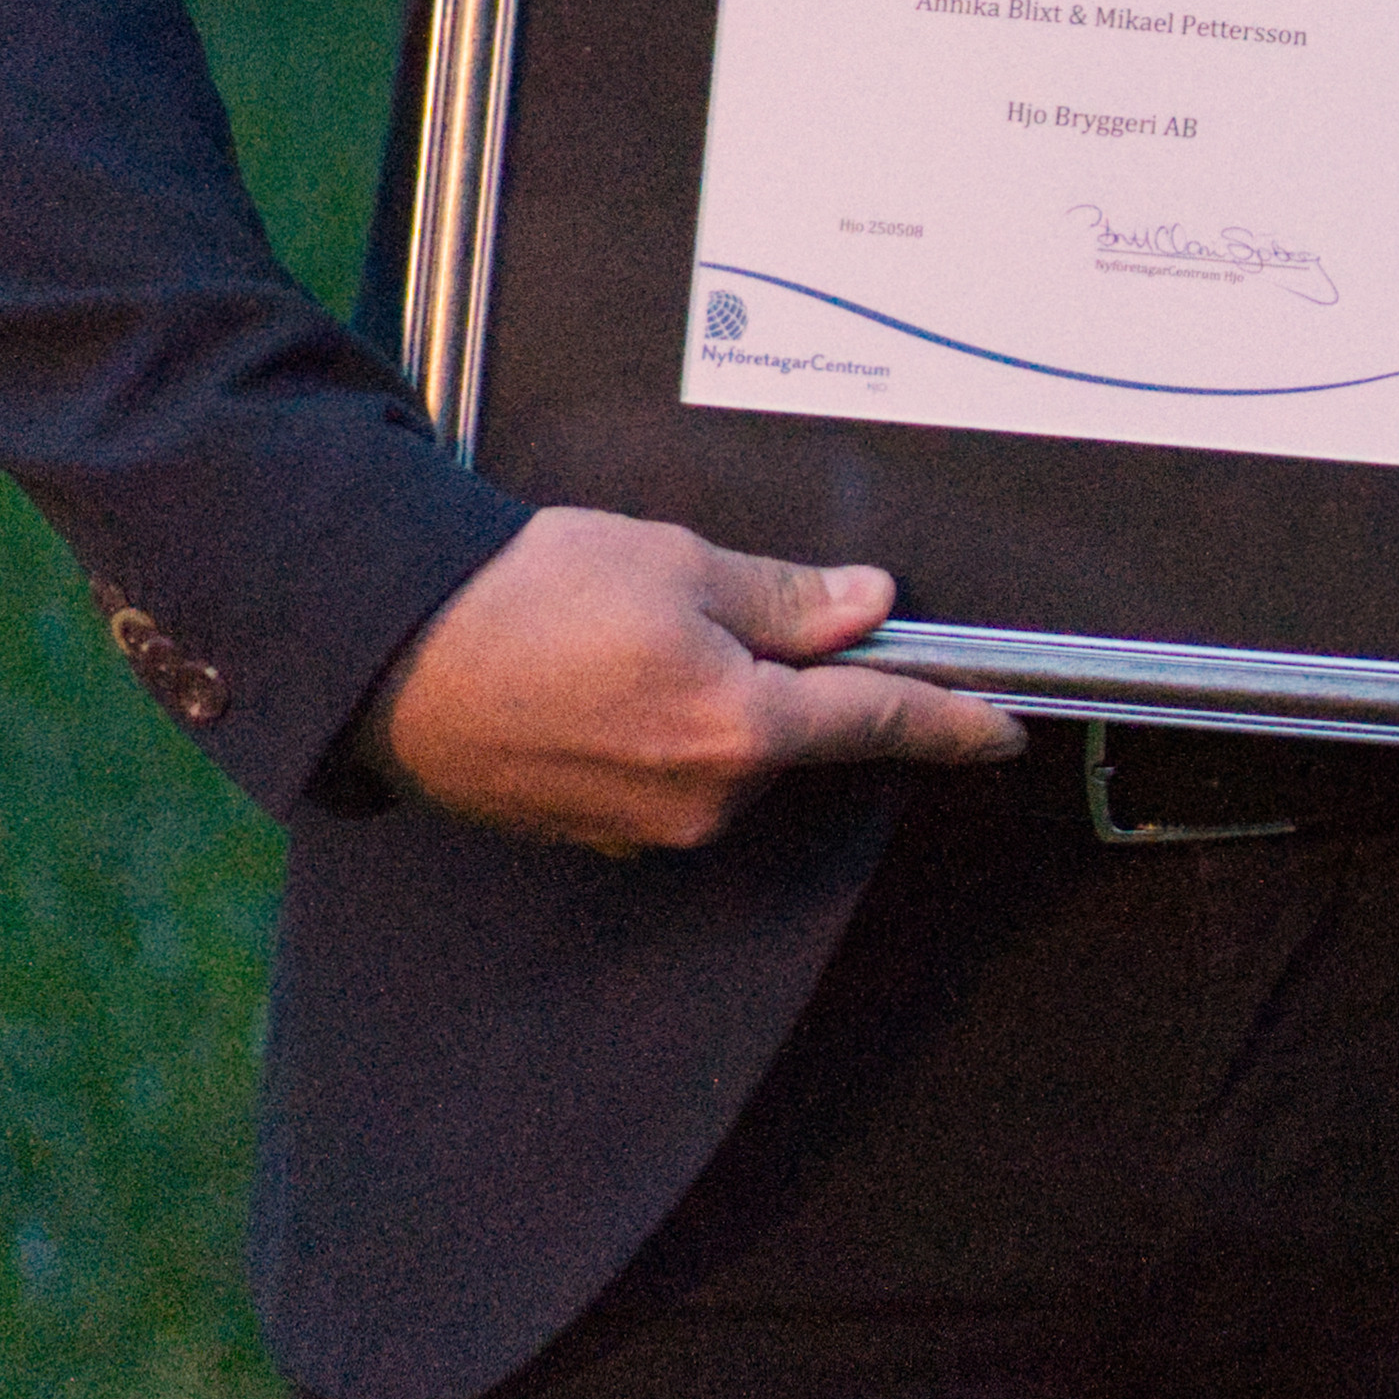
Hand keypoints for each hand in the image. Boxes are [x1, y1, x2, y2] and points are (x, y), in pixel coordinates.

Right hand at [368, 506, 1030, 852]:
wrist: (393, 655)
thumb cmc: (530, 596)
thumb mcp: (678, 564)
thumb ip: (789, 597)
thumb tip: (870, 609)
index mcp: (738, 730)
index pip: (876, 723)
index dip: (951, 721)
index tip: (1005, 730)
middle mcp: (704, 801)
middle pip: (795, 733)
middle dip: (783, 670)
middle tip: (702, 601)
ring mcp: (648, 830)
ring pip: (730, 751)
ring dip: (715, 695)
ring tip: (625, 631)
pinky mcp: (598, 835)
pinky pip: (671, 774)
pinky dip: (663, 725)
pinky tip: (603, 676)